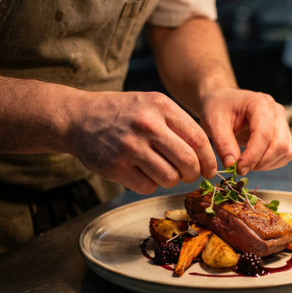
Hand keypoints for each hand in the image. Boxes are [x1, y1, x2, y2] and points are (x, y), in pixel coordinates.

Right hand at [66, 91, 216, 193]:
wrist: (79, 117)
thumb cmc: (124, 113)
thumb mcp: (153, 105)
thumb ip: (179, 125)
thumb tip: (206, 156)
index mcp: (161, 107)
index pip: (199, 139)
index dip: (209, 160)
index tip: (210, 170)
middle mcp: (147, 125)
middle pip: (188, 161)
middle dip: (193, 174)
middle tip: (189, 175)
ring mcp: (130, 146)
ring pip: (169, 178)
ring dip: (171, 180)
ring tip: (163, 172)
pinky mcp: (115, 166)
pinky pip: (147, 187)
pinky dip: (150, 185)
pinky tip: (142, 173)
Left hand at [199, 88, 291, 174]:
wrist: (223, 101)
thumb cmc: (218, 108)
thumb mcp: (213, 123)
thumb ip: (223, 143)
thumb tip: (232, 164)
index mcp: (260, 103)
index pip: (264, 135)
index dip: (253, 156)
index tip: (238, 168)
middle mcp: (276, 111)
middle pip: (280, 145)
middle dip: (261, 162)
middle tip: (241, 168)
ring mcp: (282, 122)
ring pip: (285, 151)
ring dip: (267, 164)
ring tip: (247, 164)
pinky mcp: (283, 133)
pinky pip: (285, 154)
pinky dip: (271, 163)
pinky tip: (255, 161)